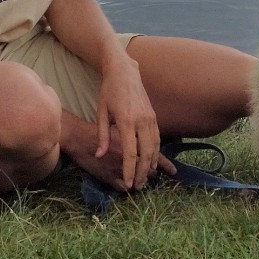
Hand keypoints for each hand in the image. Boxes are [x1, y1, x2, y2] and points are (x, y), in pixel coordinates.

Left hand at [91, 55, 164, 189]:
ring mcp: (150, 118)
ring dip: (151, 165)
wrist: (124, 72)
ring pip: (155, 147)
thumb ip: (102, 135)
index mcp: (126, 121)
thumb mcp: (101, 112)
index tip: (129, 184)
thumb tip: (100, 155)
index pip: (130, 152)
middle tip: (139, 186)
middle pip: (146, 153)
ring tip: (146, 178)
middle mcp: (141, 120)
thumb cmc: (109, 91)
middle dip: (143, 172)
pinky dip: (156, 152)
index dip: (130, 170)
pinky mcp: (154, 116)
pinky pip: (158, 139)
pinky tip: (152, 162)